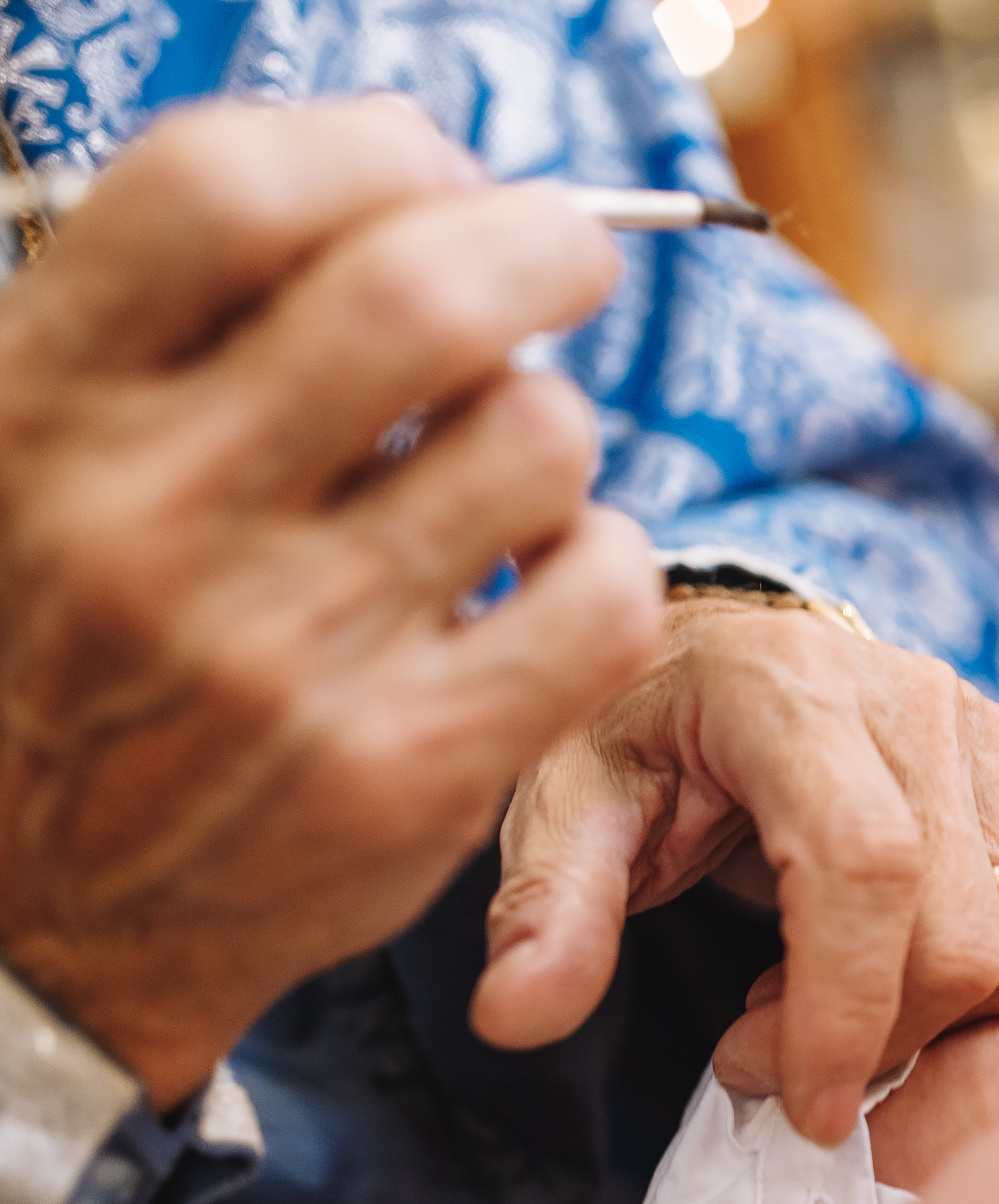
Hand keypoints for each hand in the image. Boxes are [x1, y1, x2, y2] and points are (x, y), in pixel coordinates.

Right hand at [0, 101, 660, 1110]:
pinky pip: (603, 591)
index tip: (428, 173)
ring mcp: (286, 656)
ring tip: (504, 465)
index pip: (225, 186)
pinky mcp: (408, 768)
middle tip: (564, 261)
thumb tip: (405, 182)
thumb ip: (176, 320)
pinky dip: (605, 558)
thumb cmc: (69, 645)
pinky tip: (544, 574)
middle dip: (539, 245)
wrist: (39, 923)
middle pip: (421, 290)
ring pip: (537, 437)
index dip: (371, 148)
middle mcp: (151, 521)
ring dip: (554, 426)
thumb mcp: (37, 456)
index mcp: (43, 409)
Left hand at [471, 598, 998, 1144]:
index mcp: (796, 694)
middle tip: (768, 1061)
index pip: (867, 866)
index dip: (844, 1008)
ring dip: (943, 1027)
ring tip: (827, 1015)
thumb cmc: (641, 737)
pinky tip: (980, 1030)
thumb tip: (516, 1018)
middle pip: (964, 928)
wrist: (733, 656)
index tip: (801, 1107)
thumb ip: (542, 907)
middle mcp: (925, 707)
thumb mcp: (560, 802)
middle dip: (881, 1039)